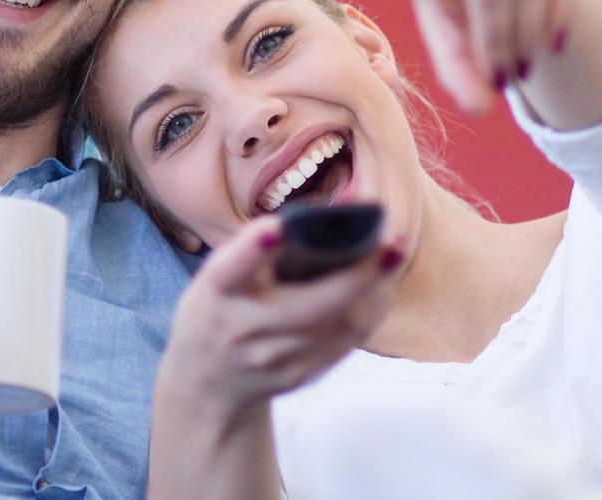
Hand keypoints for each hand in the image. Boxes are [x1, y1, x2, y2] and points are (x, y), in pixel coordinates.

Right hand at [155, 217, 403, 425]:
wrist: (206, 382)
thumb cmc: (220, 307)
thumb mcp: (221, 275)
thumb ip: (257, 250)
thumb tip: (323, 219)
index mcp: (217, 294)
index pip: (232, 271)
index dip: (253, 249)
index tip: (278, 227)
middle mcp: (243, 331)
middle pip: (306, 308)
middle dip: (357, 277)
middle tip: (392, 244)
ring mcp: (272, 360)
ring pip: (337, 327)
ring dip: (374, 291)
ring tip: (395, 256)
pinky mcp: (298, 377)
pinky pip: (345, 344)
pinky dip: (370, 312)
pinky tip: (383, 287)